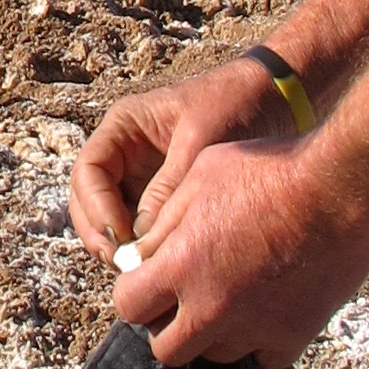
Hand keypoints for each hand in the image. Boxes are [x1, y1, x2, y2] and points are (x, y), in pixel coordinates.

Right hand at [69, 55, 291, 259]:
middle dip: (100, 233)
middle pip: (89, 200)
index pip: (88, 172)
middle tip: (123, 265)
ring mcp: (144, 179)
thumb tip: (140, 241)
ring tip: (141, 270)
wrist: (279, 98)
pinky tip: (161, 264)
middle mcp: (126, 155)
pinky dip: (144, 248)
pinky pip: (142, 228)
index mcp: (125, 128)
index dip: (95, 208)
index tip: (121, 237)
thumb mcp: (200, 142)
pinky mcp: (165, 200)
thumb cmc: (237, 105)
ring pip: (112, 220)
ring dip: (119, 245)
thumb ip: (168, 188)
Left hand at [109, 138, 368, 367]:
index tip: (148, 279)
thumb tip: (140, 254)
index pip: (128, 306)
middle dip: (167, 326)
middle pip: (166, 349)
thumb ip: (164, 223)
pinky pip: (264, 356)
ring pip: (214, 355)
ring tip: (230, 295)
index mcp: (180, 266)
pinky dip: (261, 340)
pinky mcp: (294, 336)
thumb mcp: (200, 177)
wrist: (339, 189)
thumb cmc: (269, 171)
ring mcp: (254, 328)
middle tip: (183, 298)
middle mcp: (211, 309)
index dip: (134, 292)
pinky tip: (267, 307)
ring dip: (213, 333)